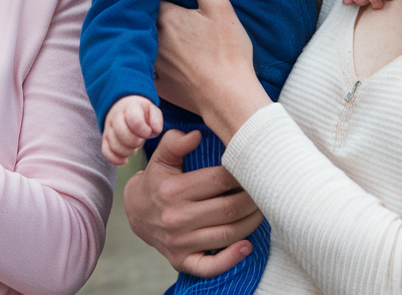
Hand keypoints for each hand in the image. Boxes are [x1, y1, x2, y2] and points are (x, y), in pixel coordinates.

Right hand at [103, 95, 163, 165]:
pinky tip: (125, 160)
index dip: (143, 130)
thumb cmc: (141, 112)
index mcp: (130, 107)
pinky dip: (116, 159)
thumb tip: (155, 130)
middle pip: (121, 133)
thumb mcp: (152, 111)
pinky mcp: (105, 140)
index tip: (148, 133)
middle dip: (134, 142)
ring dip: (127, 151)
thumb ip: (156, 119)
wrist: (124, 108)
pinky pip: (106, 152)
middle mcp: (116, 117)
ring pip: (114, 145)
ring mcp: (108, 128)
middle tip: (140, 141)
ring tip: (134, 148)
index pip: (134, 119)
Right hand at [124, 129, 262, 276]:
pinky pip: (210, 266)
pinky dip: (231, 258)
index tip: (254, 167)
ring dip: (251, 222)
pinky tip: (247, 246)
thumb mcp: (160, 159)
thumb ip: (175, 143)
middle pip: (229, 209)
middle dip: (254, 199)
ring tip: (262, 209)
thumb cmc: (155, 182)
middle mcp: (176, 218)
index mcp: (173, 190)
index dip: (241, 174)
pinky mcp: (181, 260)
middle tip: (267, 190)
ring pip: (227, 234)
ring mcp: (179, 242)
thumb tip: (196, 134)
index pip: (219, 181)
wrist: (135, 214)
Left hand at [155, 0, 268, 141]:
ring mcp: (153, 63)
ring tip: (154, 29)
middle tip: (154, 5)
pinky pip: (145, 68)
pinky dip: (146, 61)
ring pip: (141, 42)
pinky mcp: (156, 84)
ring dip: (144, 34)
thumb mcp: (219, 7)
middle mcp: (152, 38)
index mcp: (165, 16)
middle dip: (146, 10)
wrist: (230, 98)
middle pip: (142, 18)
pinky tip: (153, 58)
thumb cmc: (228, 51)